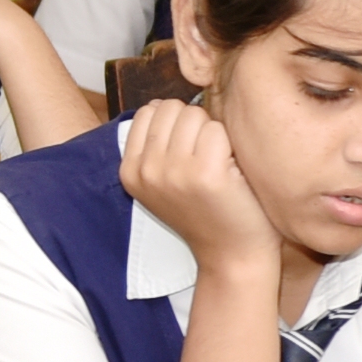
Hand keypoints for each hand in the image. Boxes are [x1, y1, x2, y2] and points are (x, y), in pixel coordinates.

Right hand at [118, 99, 279, 285]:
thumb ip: (155, 144)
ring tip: (218, 167)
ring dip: (213, 134)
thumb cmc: (206, 212)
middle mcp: (146, 171)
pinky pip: (218, 129)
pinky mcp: (206, 173)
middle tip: (206, 161)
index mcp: (130, 171)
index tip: (187, 155)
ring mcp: (174, 172)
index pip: (149, 111)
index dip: (176, 124)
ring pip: (195, 114)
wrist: (231, 256)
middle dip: (194, 125)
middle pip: (173, 108)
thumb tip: (161, 104)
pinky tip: (231, 174)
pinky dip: (230, 146)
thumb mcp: (163, 182)